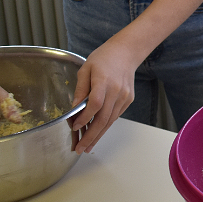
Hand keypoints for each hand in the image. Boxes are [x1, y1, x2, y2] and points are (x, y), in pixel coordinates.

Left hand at [70, 38, 137, 153]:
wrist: (126, 53)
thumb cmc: (104, 58)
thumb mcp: (86, 69)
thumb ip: (80, 89)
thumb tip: (74, 108)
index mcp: (104, 81)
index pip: (95, 104)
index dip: (85, 118)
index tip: (75, 127)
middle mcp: (116, 91)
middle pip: (104, 118)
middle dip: (91, 136)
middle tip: (80, 149)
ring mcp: (124, 96)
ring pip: (110, 121)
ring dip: (98, 135)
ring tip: (87, 146)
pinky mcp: (128, 100)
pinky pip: (115, 116)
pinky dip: (105, 126)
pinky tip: (97, 132)